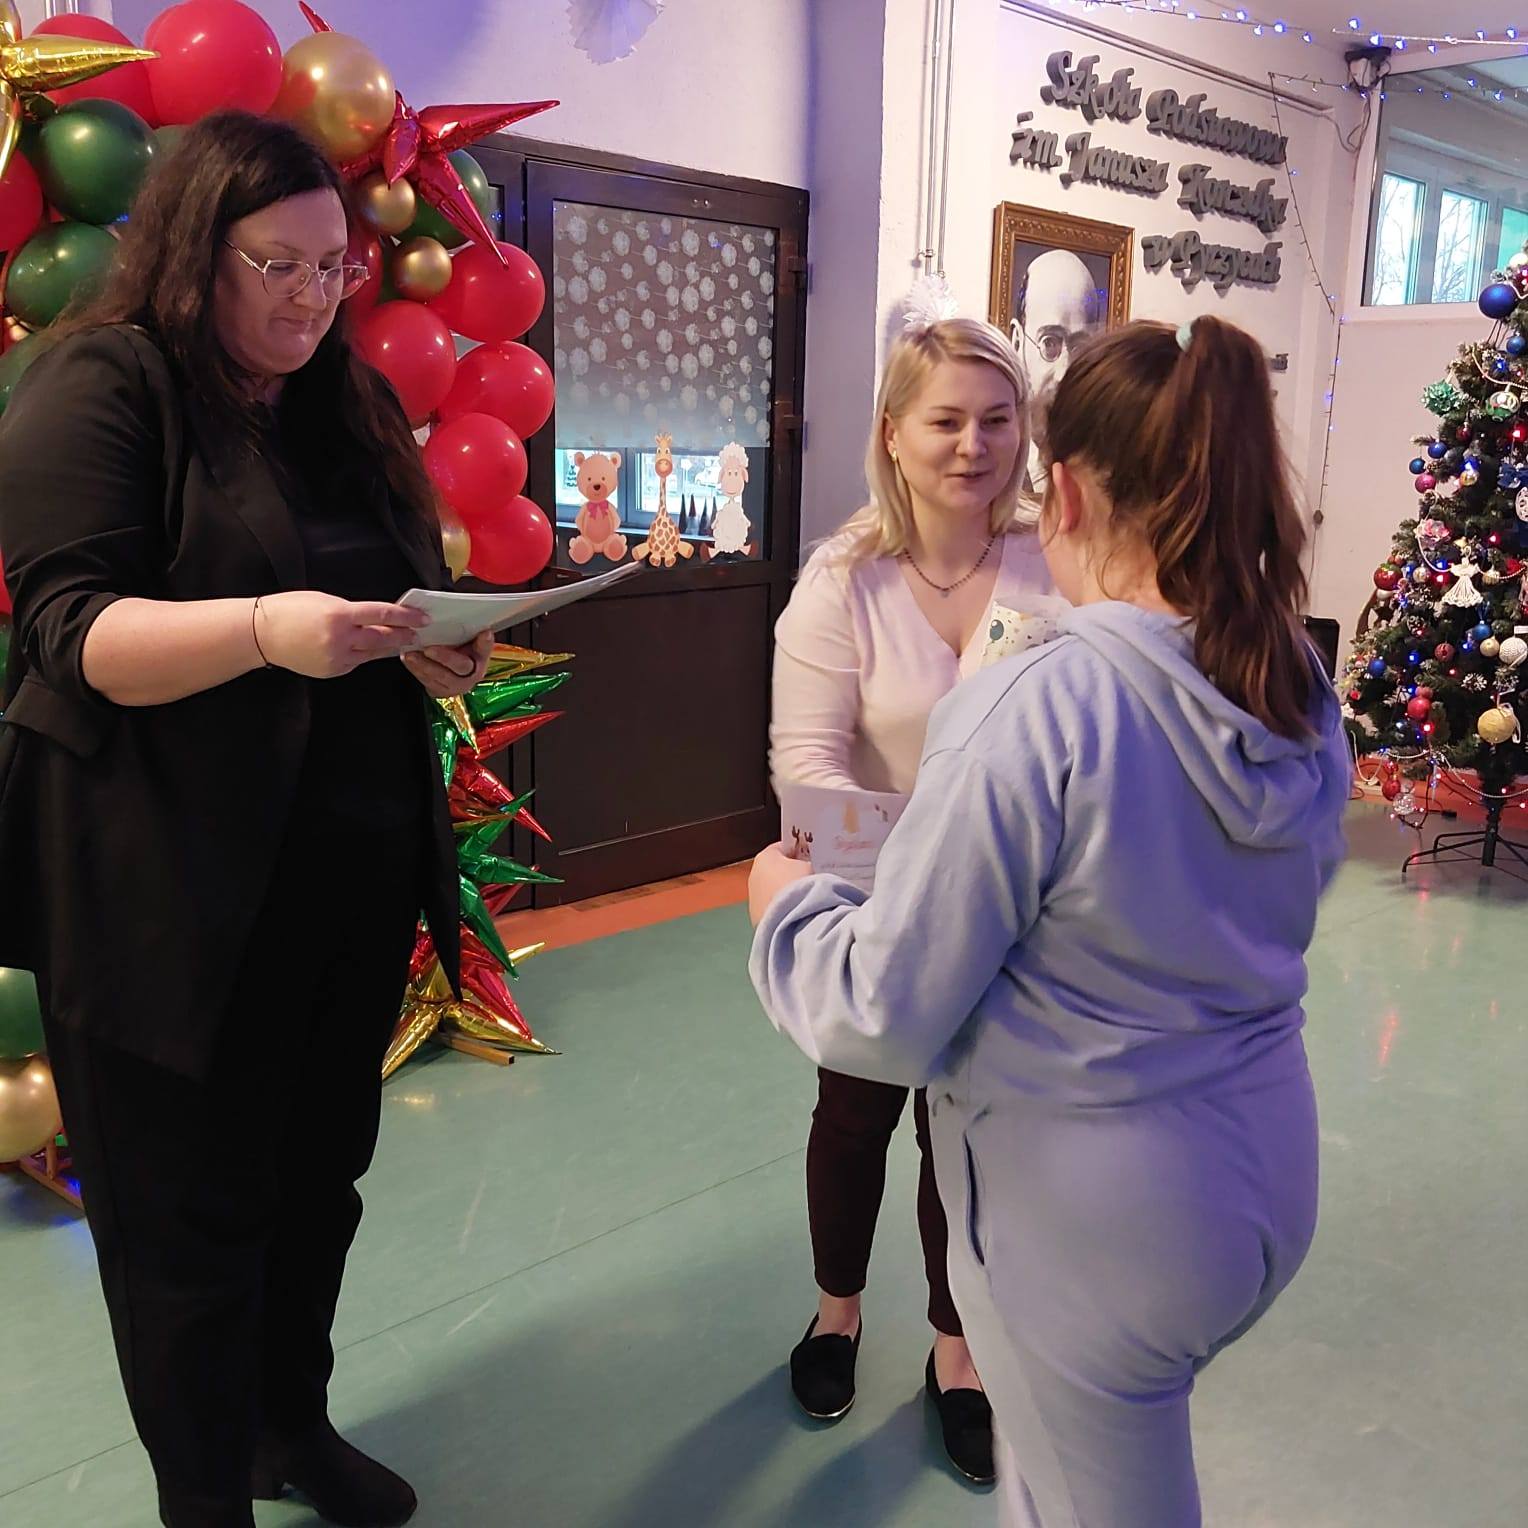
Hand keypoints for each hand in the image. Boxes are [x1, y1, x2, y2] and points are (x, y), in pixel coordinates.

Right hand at [255, 591, 430, 677]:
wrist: (261, 634)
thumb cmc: (290, 610)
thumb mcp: (324, 601)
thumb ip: (351, 611)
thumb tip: (376, 618)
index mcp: (340, 615)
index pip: (382, 615)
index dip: (405, 616)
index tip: (422, 617)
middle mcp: (341, 638)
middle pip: (383, 637)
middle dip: (403, 635)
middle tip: (420, 632)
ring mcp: (337, 658)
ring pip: (372, 653)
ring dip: (389, 647)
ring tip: (404, 641)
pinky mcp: (332, 670)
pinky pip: (356, 662)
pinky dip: (366, 655)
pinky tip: (374, 650)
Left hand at [402, 629, 493, 697]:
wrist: (450, 674)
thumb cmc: (457, 652)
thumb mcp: (465, 641)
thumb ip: (468, 632)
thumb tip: (473, 622)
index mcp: (480, 657)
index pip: (485, 648)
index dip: (485, 642)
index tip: (484, 633)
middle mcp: (472, 673)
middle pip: (461, 665)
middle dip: (444, 657)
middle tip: (428, 649)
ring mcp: (456, 685)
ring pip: (441, 676)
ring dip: (424, 665)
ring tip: (411, 654)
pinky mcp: (441, 691)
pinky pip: (428, 682)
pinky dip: (416, 670)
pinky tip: (408, 660)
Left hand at [749, 842, 813, 926]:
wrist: (794, 922)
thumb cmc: (803, 886)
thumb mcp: (811, 866)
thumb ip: (808, 863)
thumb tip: (811, 868)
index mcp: (765, 857)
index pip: (782, 847)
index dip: (798, 850)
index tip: (811, 856)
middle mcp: (753, 876)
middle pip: (775, 870)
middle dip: (791, 873)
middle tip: (811, 878)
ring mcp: (753, 900)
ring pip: (772, 891)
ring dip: (785, 893)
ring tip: (806, 899)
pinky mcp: (757, 919)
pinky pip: (772, 909)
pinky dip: (782, 910)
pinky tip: (797, 913)